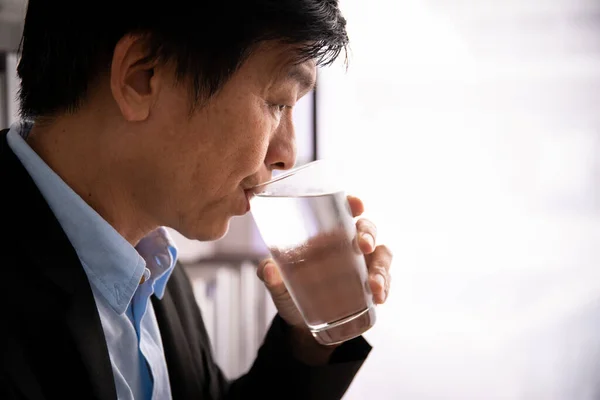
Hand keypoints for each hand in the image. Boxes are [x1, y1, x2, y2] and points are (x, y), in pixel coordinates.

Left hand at [256, 195, 392, 363]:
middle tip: (364, 246)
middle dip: (369, 234)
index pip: (343, 212)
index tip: (357, 205)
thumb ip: (270, 276)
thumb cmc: (291, 292)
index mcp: (326, 235)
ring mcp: (364, 265)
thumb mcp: (278, 284)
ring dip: (381, 267)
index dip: (353, 204)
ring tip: (374, 285)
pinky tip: (379, 298)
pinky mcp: (372, 285)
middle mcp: (349, 245)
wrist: (302, 325)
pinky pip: (386, 280)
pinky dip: (385, 287)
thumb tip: (268, 269)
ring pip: (382, 254)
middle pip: (367, 228)